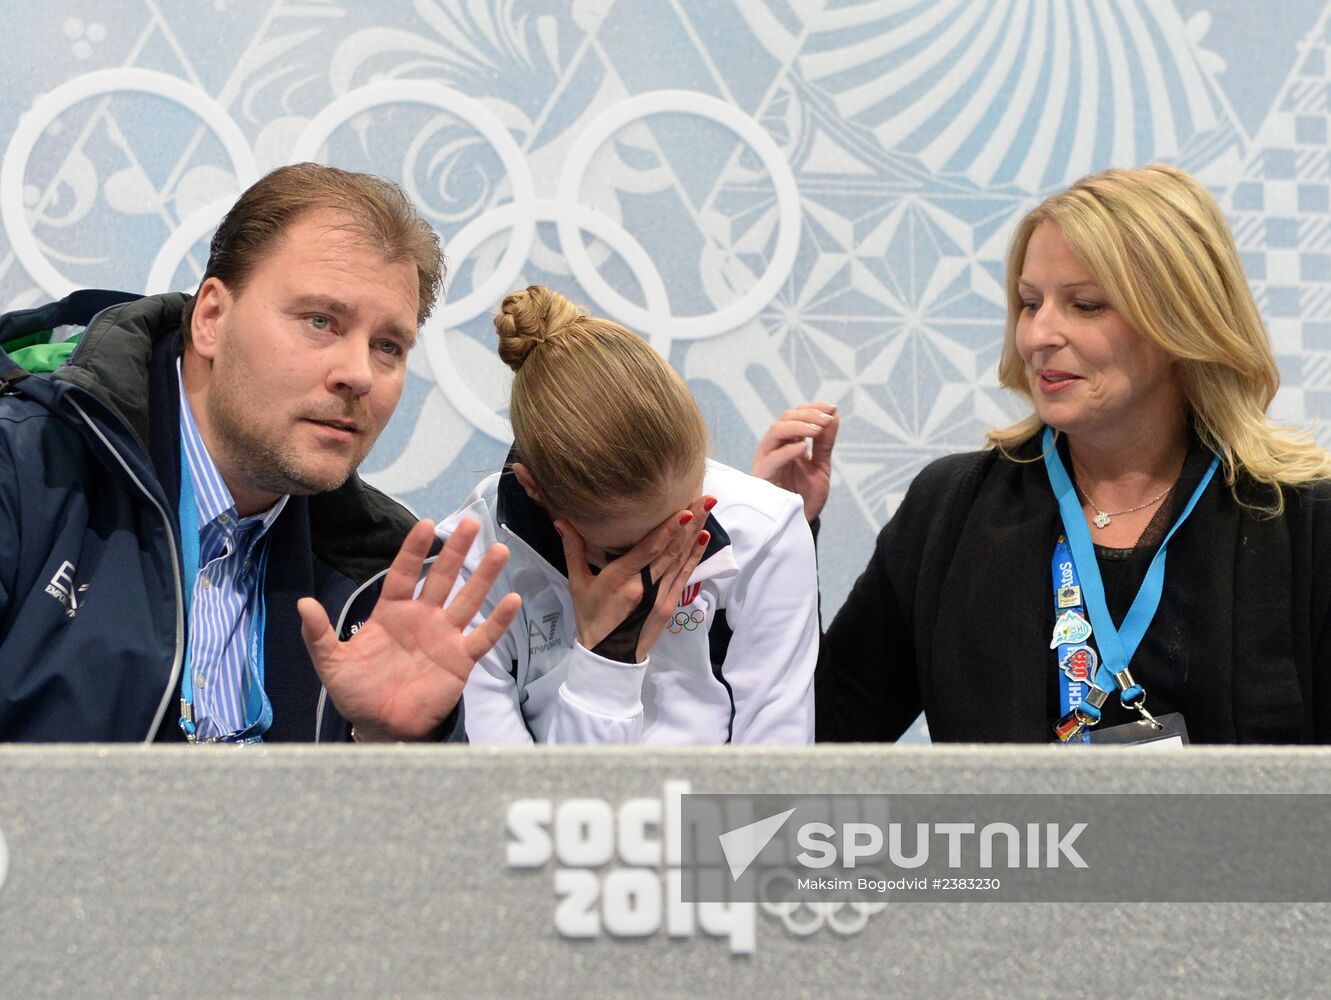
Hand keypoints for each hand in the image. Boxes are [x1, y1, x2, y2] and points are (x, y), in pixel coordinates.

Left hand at [297, 518, 521, 740]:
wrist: (381, 726)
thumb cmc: (357, 691)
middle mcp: (422, 617)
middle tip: (473, 522)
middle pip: (442, 577)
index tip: (427, 524)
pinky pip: (482, 636)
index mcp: (392, 612)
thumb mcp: (331, 663)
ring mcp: (444, 636)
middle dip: (457, 550)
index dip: (415, 549)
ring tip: (499, 550)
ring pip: (468, 599)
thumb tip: (302, 603)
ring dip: (484, 576)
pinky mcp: (461, 659)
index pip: (405, 573)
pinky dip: (498, 620)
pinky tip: (512, 599)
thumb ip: (318, 634)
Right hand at [557, 496, 711, 662]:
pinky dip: (695, 555)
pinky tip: (704, 538)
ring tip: (708, 509)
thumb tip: (562, 521)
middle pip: (672, 550)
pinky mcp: (669, 605)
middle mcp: (644, 586)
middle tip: (707, 499)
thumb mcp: (577, 584)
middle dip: (691, 523)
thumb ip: (573, 550)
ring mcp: (660, 597)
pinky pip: (684, 575)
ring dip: (696, 533)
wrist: (608, 656)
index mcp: (620, 578)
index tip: (684, 510)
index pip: (650, 549)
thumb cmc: (590, 617)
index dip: (668, 529)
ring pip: (681, 559)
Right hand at [752, 401, 838, 521]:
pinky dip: (787, 450)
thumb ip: (825, 443)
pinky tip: (803, 448)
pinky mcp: (762, 477)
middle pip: (784, 419)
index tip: (832, 408)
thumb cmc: (806, 497)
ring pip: (775, 432)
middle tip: (827, 419)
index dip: (812, 408)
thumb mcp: (820, 466)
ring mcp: (767, 461)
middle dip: (807, 415)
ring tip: (818, 429)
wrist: (799, 525)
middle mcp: (775, 449)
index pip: (795, 416)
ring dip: (798, 426)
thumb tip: (834, 415)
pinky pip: (771, 459)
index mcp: (787, 444)